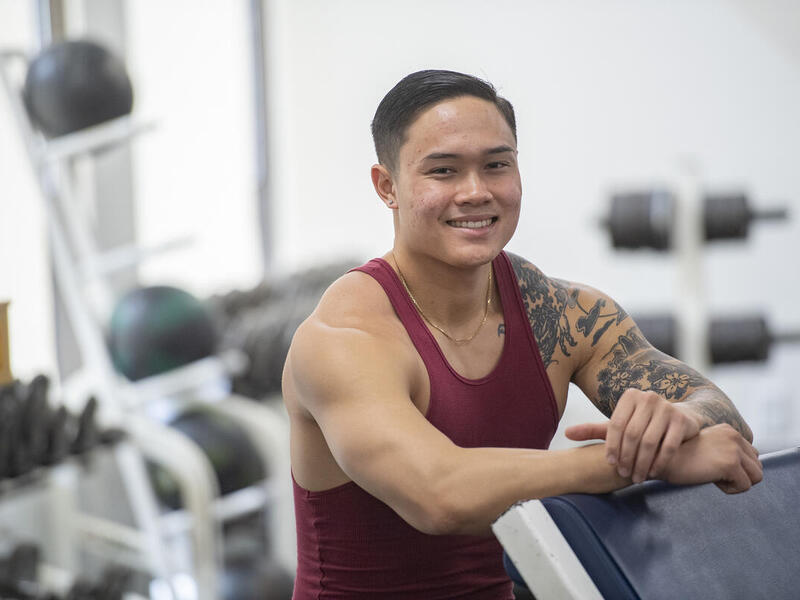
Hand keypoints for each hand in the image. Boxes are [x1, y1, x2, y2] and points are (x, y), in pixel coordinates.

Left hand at [566, 389, 701, 482]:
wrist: (681, 419)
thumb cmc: (642, 424)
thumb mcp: (618, 425)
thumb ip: (593, 429)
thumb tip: (566, 433)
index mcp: (630, 396)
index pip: (615, 425)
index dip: (611, 446)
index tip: (610, 463)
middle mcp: (648, 398)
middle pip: (632, 434)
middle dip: (627, 457)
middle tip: (623, 474)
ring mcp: (667, 408)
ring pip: (650, 442)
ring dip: (642, 463)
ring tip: (637, 477)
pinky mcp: (682, 421)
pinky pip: (668, 446)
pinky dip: (659, 462)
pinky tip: (653, 473)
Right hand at [662, 424, 762, 492]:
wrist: (660, 459)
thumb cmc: (680, 459)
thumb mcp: (707, 448)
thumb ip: (727, 451)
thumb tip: (751, 471)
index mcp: (729, 430)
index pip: (752, 455)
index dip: (736, 467)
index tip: (713, 466)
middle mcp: (734, 436)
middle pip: (757, 466)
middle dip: (740, 476)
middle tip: (715, 474)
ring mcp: (733, 449)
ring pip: (756, 476)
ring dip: (737, 483)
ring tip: (714, 477)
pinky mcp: (730, 463)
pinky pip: (745, 486)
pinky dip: (729, 489)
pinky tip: (711, 480)